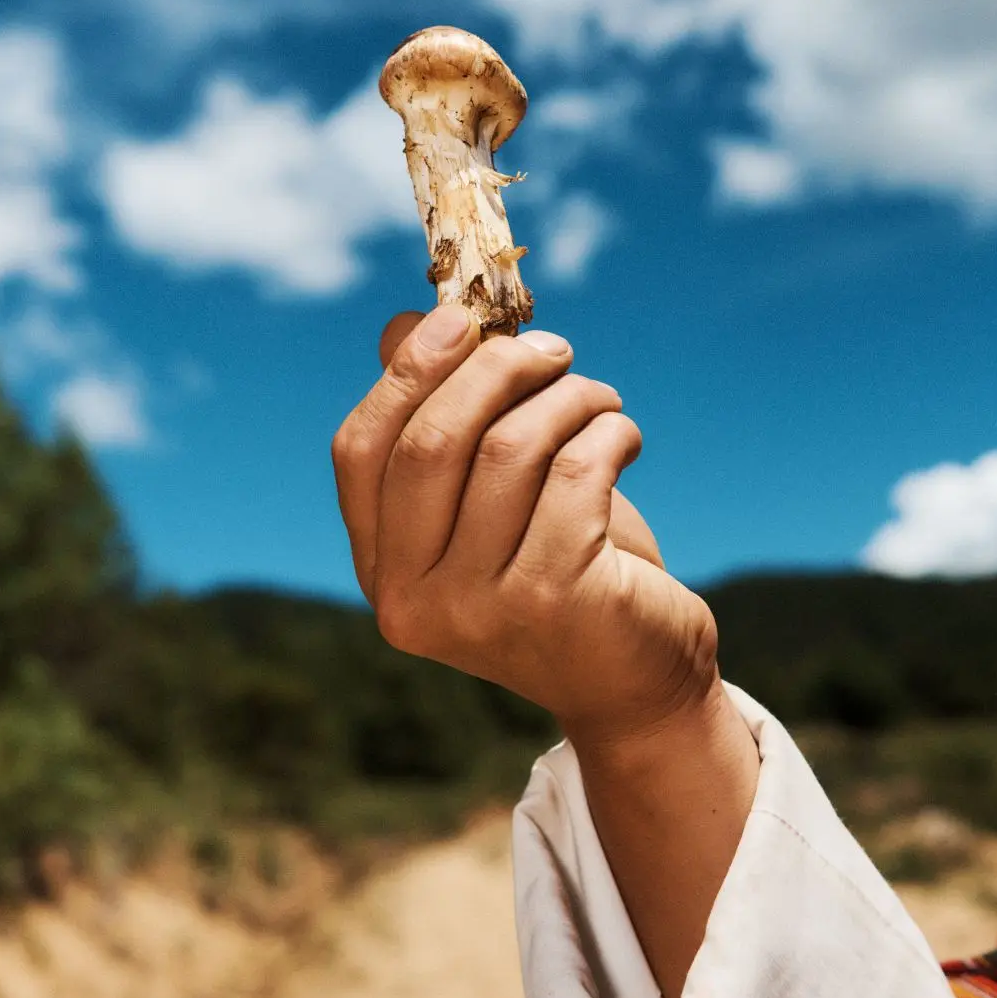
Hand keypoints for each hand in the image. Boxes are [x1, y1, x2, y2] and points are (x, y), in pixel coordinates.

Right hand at [331, 305, 719, 747]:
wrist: (635, 679)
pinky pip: (577, 474)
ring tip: (599, 397)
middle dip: (497, 370)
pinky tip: (624, 437)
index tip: (462, 318)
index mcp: (382, 569)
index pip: (361, 451)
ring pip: (512, 449)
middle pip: (433, 442)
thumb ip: (443, 415)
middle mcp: (411, 599)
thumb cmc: (559, 567)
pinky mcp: (555, 602)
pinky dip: (608, 433)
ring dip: (568, 398)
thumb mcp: (492, 496)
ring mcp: (479, 609)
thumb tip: (405, 322)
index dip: (406, 373)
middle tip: (554, 350)